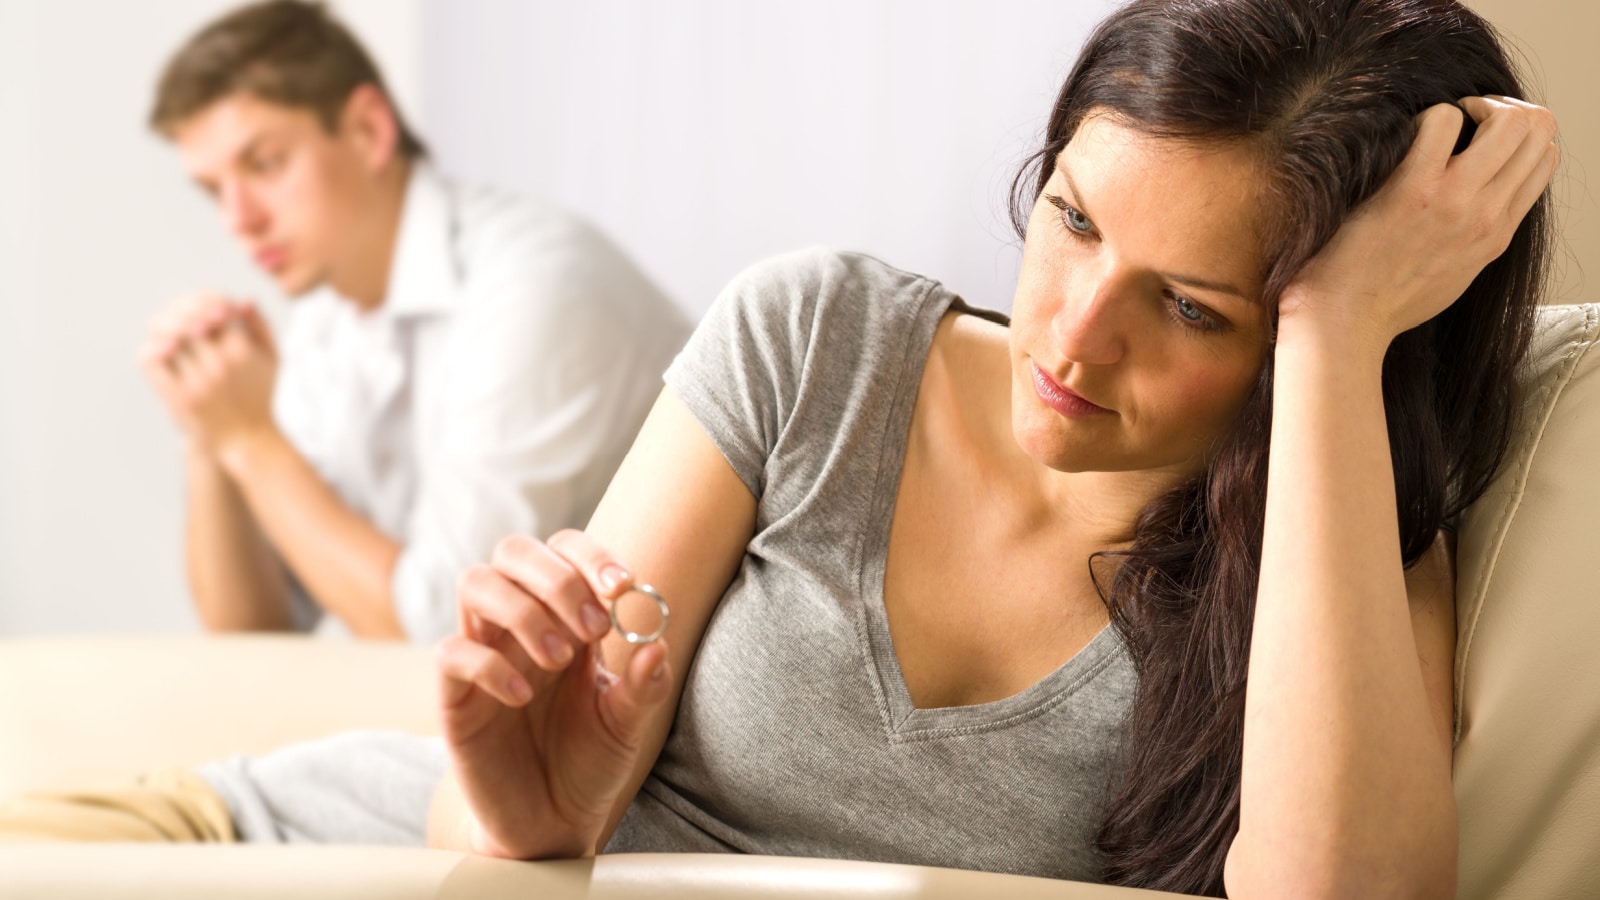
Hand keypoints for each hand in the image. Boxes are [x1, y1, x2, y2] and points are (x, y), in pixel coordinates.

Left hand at [139, 294, 279, 461]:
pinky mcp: (180, 398)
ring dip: (168, 329)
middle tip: (186, 317)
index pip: (214, 307)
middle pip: (188, 320)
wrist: (253, 442)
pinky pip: (154, 362)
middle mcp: (219, 364)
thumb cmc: (264, 398)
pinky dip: (152, 348)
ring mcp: (198, 382)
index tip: (210, 309)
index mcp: (243, 351)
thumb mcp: (273, 360)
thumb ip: (259, 327)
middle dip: (185, 313)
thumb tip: (242, 300)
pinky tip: (162, 349)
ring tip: (174, 333)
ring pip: (169, 337)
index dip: (208, 301)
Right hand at [435, 530, 672, 858]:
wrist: (554, 825)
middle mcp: (519, 626)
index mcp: (565, 619)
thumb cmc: (589, 763)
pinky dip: (489, 665)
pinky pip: (452, 653)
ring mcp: (484, 655)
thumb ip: (645, 686)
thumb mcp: (628, 724)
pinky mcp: (456, 697)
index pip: (564, 551)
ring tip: (558, 660)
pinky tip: (522, 697)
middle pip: (513, 552)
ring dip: (522, 611)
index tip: (622, 587)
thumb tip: (655, 644)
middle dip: (555, 577)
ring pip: (475, 584)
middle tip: (592, 628)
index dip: (590, 557)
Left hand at [1279, 96, 1558, 353]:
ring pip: (1507, 119)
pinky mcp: (1413, 190)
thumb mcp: (1453, 273)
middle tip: (1464, 116)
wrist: (1345, 325)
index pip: (1546, 158)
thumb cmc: (1385, 301)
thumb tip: (1480, 198)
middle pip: (1538, 128)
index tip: (1481, 134)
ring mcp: (1454, 200)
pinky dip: (1424, 117)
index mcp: (1498, 232)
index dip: (1520, 132)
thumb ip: (1475, 234)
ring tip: (1437, 124)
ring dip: (1470, 107)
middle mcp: (1487, 214)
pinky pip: (1441, 120)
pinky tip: (1400, 140)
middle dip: (1503, 107)